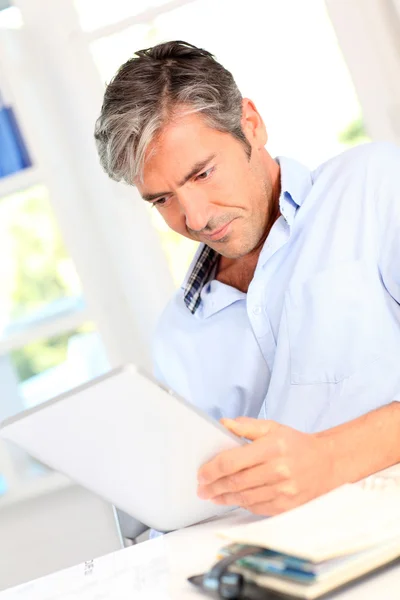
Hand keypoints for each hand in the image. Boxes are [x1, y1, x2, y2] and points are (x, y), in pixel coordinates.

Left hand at [197, 417, 334, 515]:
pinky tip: (232, 500)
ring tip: (212, 496)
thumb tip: (223, 424)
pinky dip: (242, 504)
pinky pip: (257, 507)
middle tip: (201, 488)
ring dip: (224, 498)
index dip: (213, 469)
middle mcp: (278, 470)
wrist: (327, 463)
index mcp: (272, 447)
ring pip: (244, 498)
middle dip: (214, 486)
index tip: (201, 473)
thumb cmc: (296, 444)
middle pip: (236, 482)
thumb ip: (247, 426)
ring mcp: (283, 491)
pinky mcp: (287, 506)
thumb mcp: (273, 427)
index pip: (233, 461)